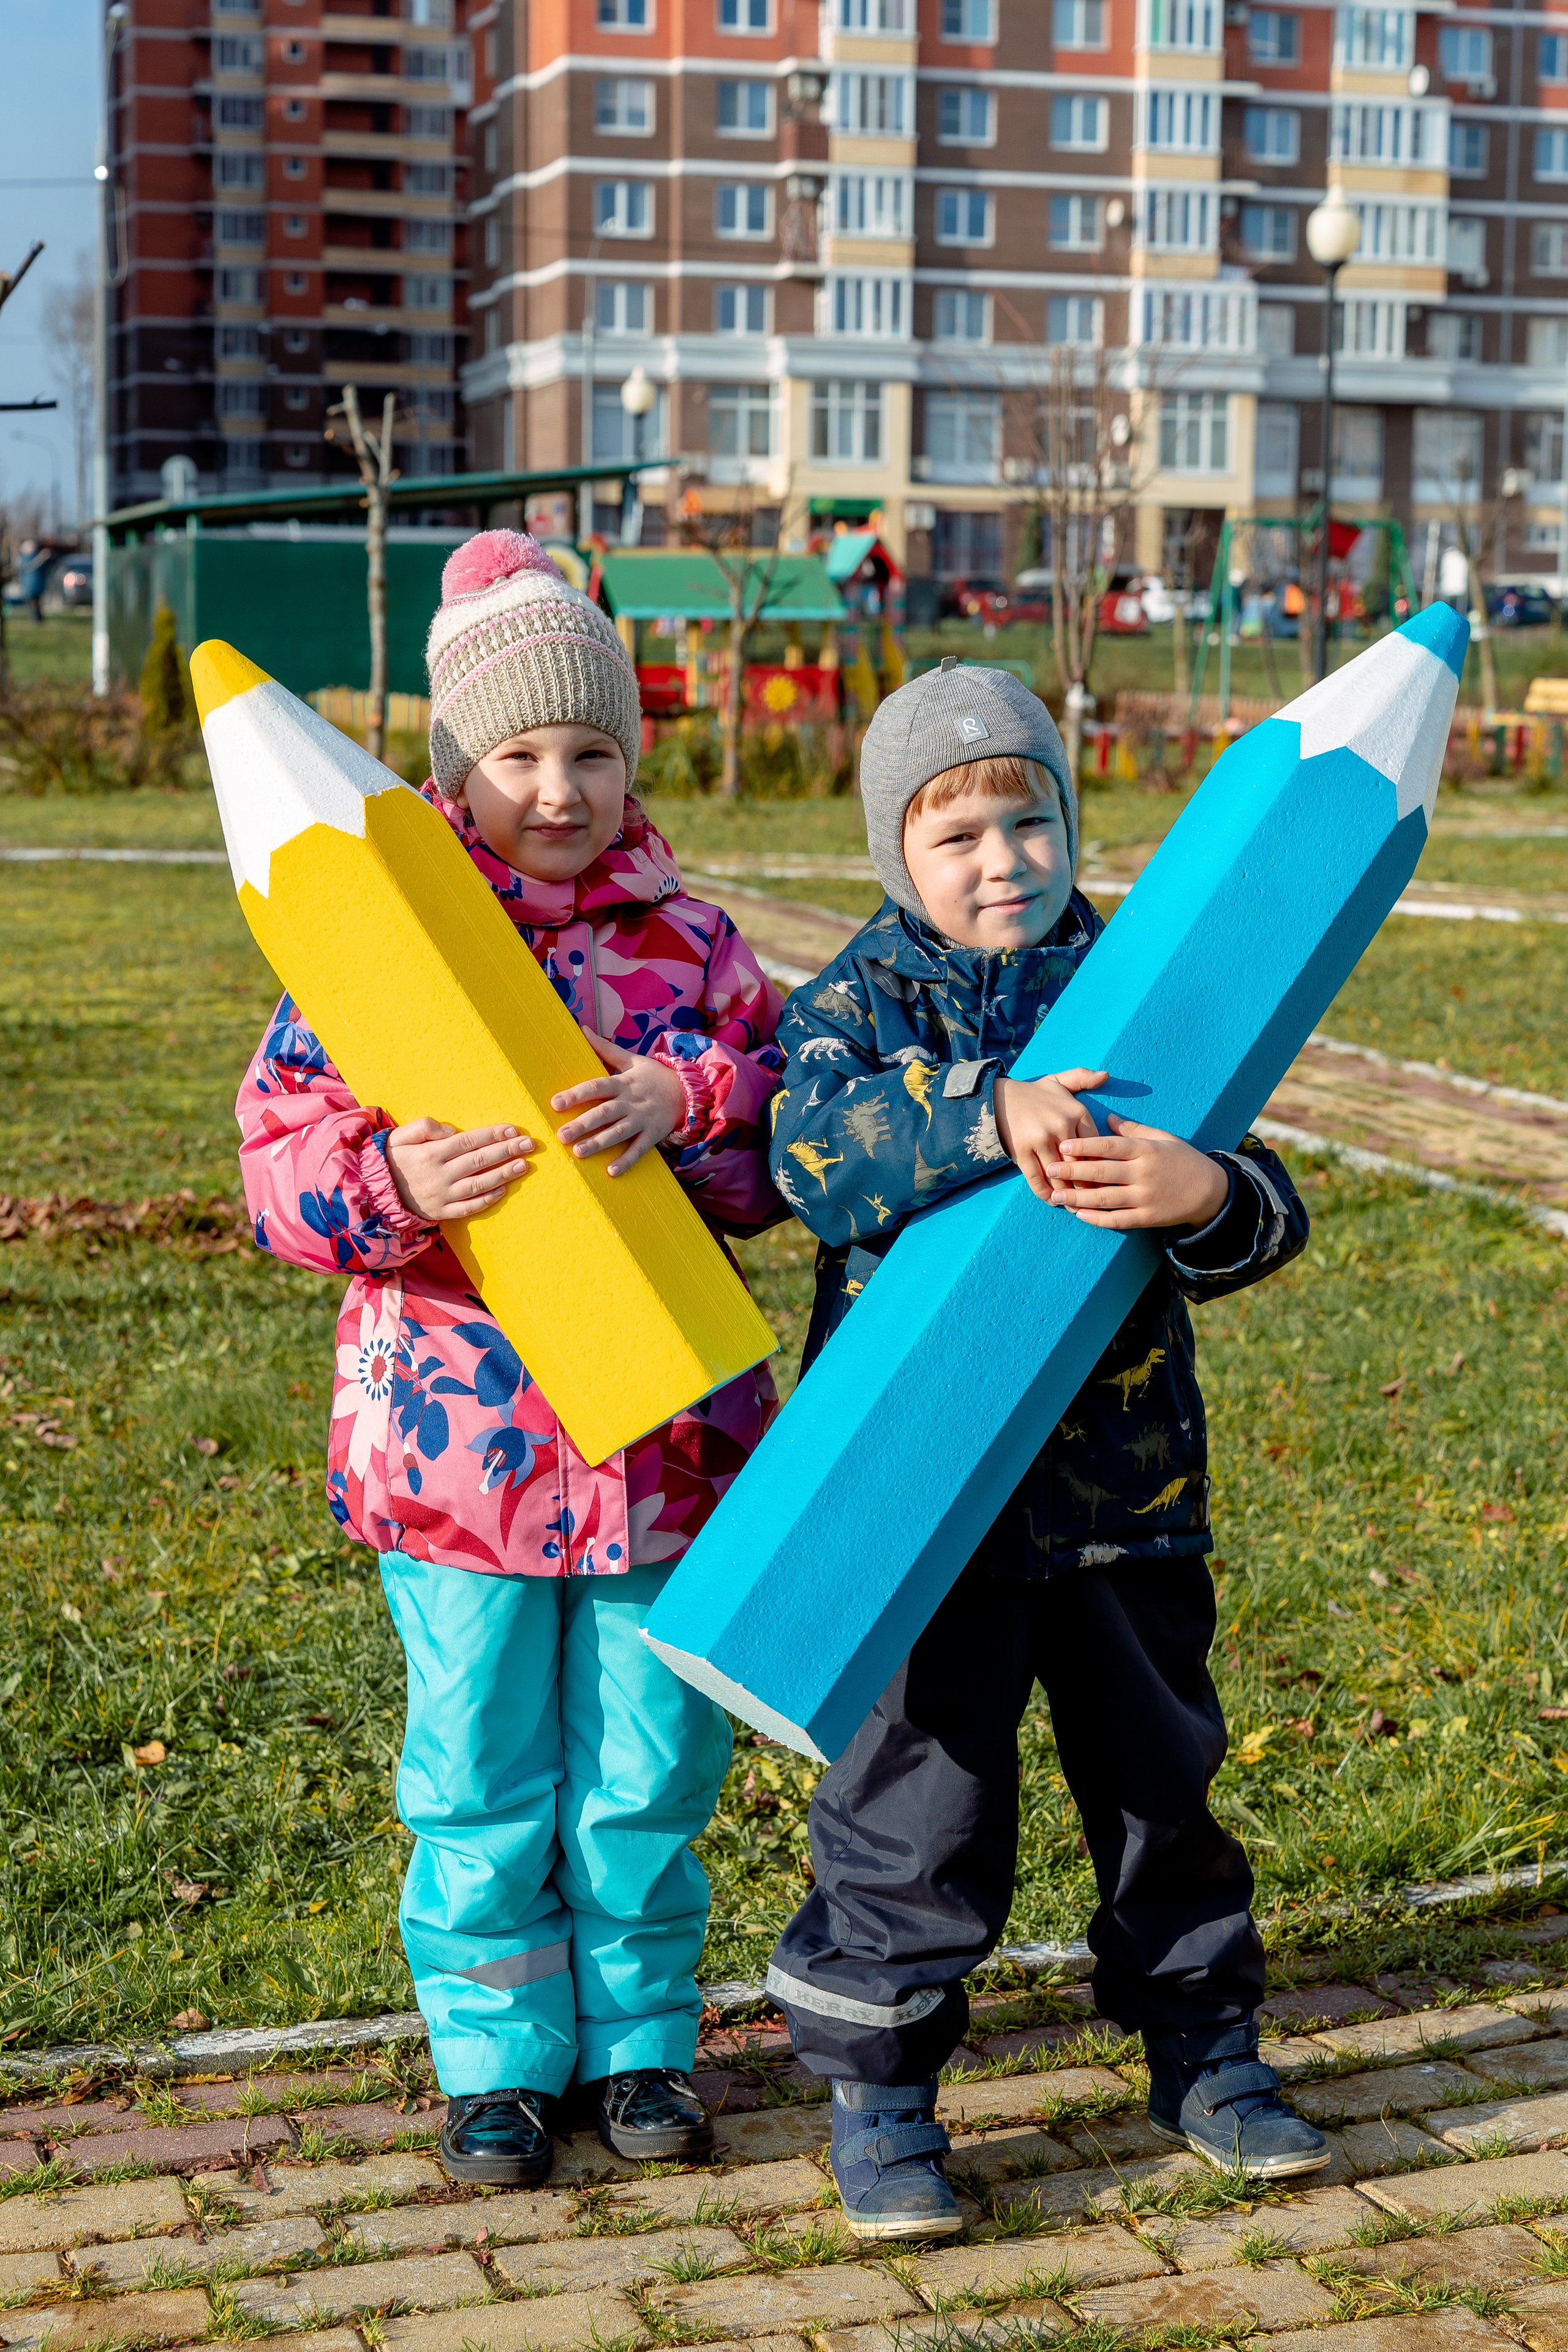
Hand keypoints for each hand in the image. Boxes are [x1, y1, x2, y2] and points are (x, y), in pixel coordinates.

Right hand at [385, 1119, 534, 1220]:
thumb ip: (424, 1127)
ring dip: (503, 1174)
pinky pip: (468, 1208)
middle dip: (506, 1151)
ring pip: (478, 1185)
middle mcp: (439, 1175)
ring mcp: (442, 1196)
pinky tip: (503, 1190)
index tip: (513, 1130)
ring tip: (524, 1165)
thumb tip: (452, 1132)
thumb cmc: (391, 1159)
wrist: (373, 1193)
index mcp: (430, 1154)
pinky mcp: (442, 1212)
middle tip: (529, 1145)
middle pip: (479, 1161)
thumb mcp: (399, 1136)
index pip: (468, 1141)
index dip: (492, 1135)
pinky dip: (487, 1200)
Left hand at [551, 1028, 687, 1176]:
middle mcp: (631, 1101)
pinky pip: (639, 1149)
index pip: (597, 1087)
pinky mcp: (653, 1134)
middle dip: (582, 1124)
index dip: (576, 1094)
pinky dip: (626, 1160)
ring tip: (578, 1153)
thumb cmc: (655, 1075)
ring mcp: (643, 1119)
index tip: (555, 1103)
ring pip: (619, 1132)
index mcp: (623, 1082)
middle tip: (561, 1135)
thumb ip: (605, 1048)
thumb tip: (581, 1028)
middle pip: (604, 1112)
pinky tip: (611, 1172)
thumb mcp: (632, 1059)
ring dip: (599, 1143)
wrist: (690, 1091)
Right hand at [994, 1067, 1107, 1202]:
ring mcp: (1040, 1140)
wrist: (999, 1097)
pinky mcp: (1022, 1152)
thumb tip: (1106, 1075)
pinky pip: (1037, 1179)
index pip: (1097, 1146)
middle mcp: (1061, 1126)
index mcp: (1076, 1112)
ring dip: (1068, 1195)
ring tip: (1076, 1207)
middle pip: (1081, 1165)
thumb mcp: (1060, 1080)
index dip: (1103, 1166)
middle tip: (1096, 1201)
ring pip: (1060, 1176)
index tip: (1109, 1181)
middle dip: (1089, 1186)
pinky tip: (1052, 1201)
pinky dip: (1045, 1193)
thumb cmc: (1035, 1093)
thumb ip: (1083, 1077)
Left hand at [1044, 1114, 1229, 1230]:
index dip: (1084, 1145)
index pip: (1109, 1146)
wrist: (1210, 1191)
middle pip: (1102, 1173)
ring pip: (1106, 1199)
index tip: (1063, 1144)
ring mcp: (1146, 1197)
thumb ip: (1133, 1129)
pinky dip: (1097, 1218)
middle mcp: (1144, 1174)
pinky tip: (1079, 1214)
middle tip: (1051, 1169)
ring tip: (1056, 1196)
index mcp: (1146, 1150)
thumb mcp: (1162, 1138)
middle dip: (1074, 1171)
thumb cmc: (1183, 1160)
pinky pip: (1118, 1220)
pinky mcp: (1148, 1217)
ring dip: (1078, 1198)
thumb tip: (1107, 1117)